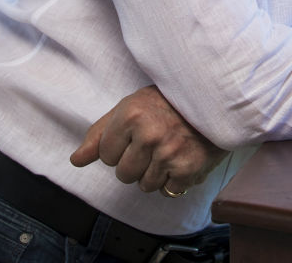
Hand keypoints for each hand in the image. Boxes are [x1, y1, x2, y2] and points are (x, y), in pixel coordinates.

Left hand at [70, 85, 226, 194]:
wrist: (215, 100)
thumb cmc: (169, 102)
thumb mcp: (131, 107)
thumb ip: (99, 134)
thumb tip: (75, 160)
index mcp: (130, 115)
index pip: (104, 155)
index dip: (119, 147)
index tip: (137, 133)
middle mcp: (149, 134)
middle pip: (123, 175)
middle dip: (136, 163)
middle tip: (155, 142)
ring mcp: (169, 154)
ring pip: (145, 185)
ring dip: (155, 173)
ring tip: (170, 149)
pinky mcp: (188, 169)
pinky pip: (168, 191)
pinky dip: (175, 180)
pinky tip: (182, 159)